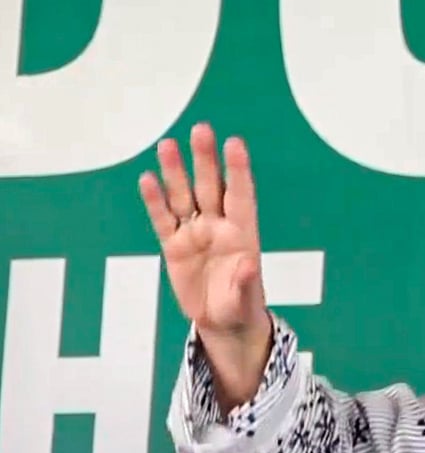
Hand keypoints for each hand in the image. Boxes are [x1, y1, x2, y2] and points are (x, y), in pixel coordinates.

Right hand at [139, 123, 270, 402]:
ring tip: (167, 145)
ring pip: (184, 197)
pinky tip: (148, 180)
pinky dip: (155, 201)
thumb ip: (247, 283)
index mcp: (243, 234)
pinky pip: (163, 219)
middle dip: (205, 160)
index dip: (238, 170)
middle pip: (211, 187)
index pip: (241, 195)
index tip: (235, 143)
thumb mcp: (246, 300)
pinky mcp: (174, 246)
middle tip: (201, 130)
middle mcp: (219, 227)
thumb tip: (249, 266)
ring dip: (176, 172)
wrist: (222, 322)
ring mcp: (195, 233)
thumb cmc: (240, 307)